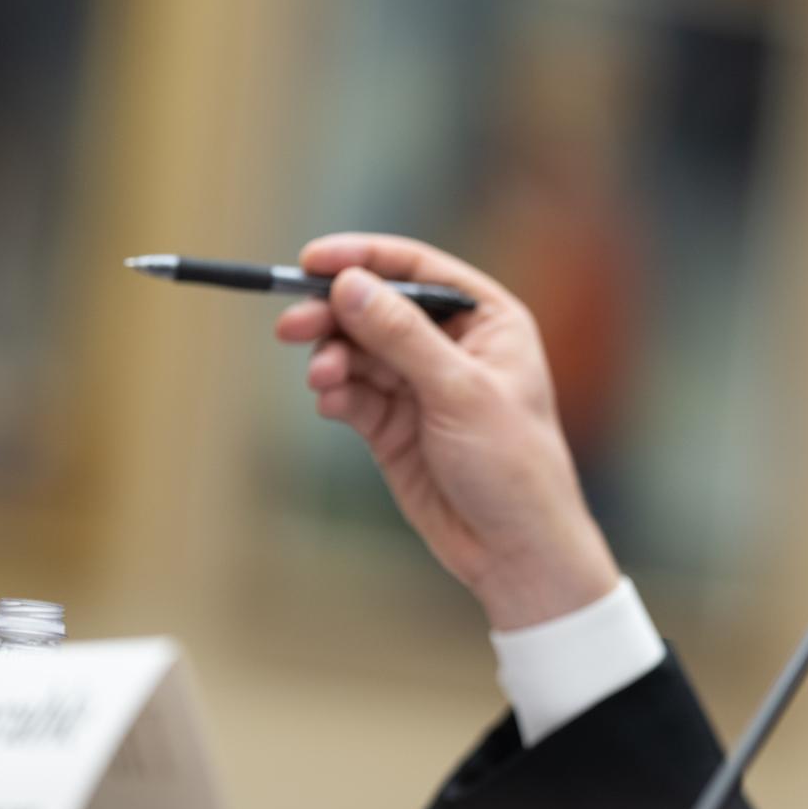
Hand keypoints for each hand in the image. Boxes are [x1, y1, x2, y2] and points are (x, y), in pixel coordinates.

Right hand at [274, 233, 620, 629]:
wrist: (514, 549)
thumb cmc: (513, 465)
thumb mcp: (460, 392)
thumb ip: (402, 337)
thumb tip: (350, 284)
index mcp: (489, 322)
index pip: (418, 271)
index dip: (365, 259)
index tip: (312, 260)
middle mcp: (454, 346)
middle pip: (377, 309)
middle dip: (334, 314)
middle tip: (293, 326)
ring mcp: (421, 386)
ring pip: (358, 352)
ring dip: (332, 358)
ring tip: (323, 379)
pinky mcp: (395, 426)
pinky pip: (353, 394)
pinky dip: (336, 393)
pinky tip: (331, 403)